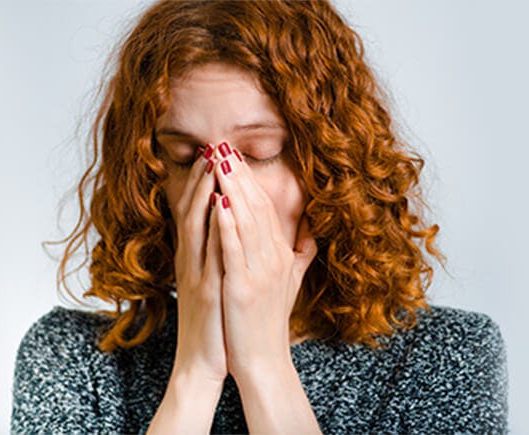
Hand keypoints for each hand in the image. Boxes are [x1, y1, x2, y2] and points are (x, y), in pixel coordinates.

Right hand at [168, 143, 228, 382]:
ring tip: (213, 165)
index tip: (215, 156)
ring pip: (197, 226)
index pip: (197, 214)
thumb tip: (230, 237)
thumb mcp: (216, 286)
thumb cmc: (213, 326)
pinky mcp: (206, 291)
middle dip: (203, 178)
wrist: (201, 364)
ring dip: (204, 193)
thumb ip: (220, 260)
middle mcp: (191, 263)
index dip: (203, 184)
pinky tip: (222, 208)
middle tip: (212, 147)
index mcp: (195, 261)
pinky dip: (214, 229)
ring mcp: (196, 275)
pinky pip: (210, 254)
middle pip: (192, 211)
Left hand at [207, 141, 318, 377]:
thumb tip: (310, 231)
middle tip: (223, 145)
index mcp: (281, 255)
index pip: (265, 208)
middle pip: (256, 206)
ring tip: (219, 161)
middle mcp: (274, 258)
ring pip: (246, 220)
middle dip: (239, 174)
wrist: (263, 361)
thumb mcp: (290, 283)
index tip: (234, 155)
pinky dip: (227, 224)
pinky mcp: (242, 286)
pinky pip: (234, 249)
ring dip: (232, 188)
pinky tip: (217, 201)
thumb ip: (300, 254)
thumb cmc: (269, 323)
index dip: (249, 180)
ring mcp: (260, 272)